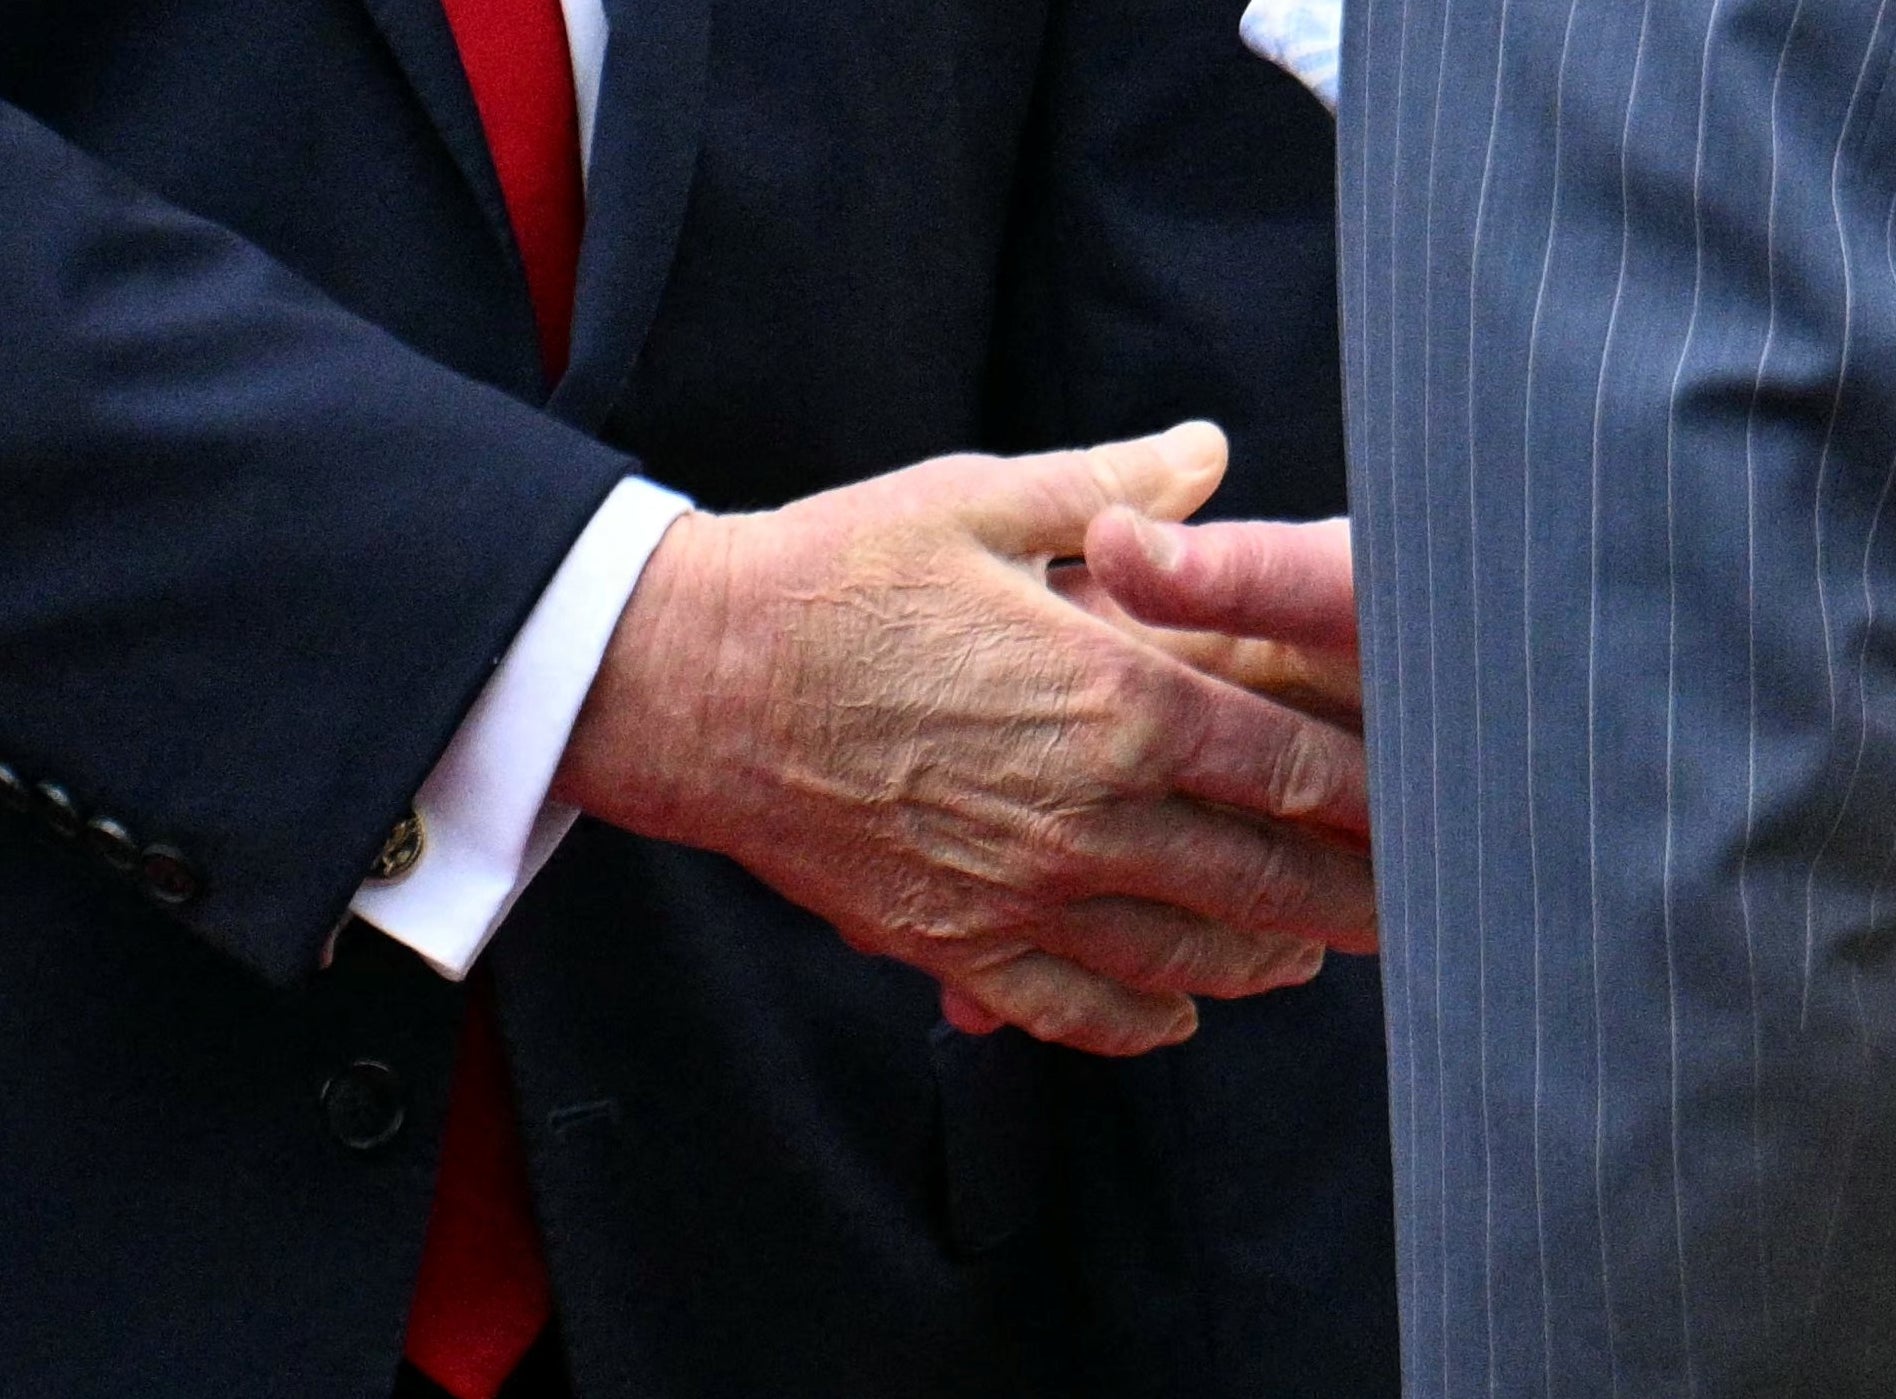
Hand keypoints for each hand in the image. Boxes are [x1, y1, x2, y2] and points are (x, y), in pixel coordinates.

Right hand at [555, 425, 1374, 1054]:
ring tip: (1311, 952)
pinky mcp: (952, 942)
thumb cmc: (834, 577)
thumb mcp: (976, 499)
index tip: (1429, 803)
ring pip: (1187, 958)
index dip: (1374, 792)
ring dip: (1265, 960)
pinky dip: (1142, 1020)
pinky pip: (1074, 1009)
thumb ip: (1113, 484)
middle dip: (1352, 898)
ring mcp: (1021, 892)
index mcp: (1114, 697)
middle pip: (1265, 882)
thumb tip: (1210, 452)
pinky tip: (1176, 1013)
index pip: (1290, 765)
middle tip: (1412, 908)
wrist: (693, 683)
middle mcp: (1087, 814)